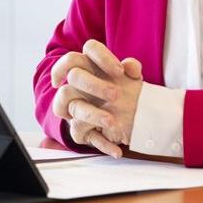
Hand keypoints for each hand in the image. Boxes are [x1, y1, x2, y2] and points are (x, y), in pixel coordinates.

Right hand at [50, 40, 143, 157]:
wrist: (124, 117)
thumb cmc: (122, 92)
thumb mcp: (130, 80)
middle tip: (116, 95)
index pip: (80, 54)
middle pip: (73, 76)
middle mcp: (75, 87)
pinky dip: (102, 143)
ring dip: (92, 115)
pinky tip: (117, 149)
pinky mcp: (79, 130)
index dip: (99, 59)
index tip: (119, 71)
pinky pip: (82, 135)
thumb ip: (131, 69)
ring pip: (71, 106)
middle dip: (93, 84)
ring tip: (113, 122)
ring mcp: (74, 108)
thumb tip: (131, 67)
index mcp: (86, 69)